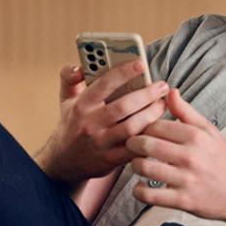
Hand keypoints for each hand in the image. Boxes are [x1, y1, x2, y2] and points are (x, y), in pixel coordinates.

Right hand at [35, 60, 168, 187]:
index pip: (104, 84)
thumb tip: (78, 66)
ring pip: (132, 127)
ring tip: (162, 104)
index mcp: (82, 106)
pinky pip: (135, 147)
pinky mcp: (111, 159)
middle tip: (162, 86)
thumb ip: (70, 78)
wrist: (64, 163)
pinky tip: (159, 127)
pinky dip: (149, 137)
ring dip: (151, 114)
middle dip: (147, 94)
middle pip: (124, 106)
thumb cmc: (72, 125)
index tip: (141, 63)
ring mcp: (102, 143)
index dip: (124, 72)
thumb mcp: (66, 100)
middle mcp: (91, 124)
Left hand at [127, 89, 225, 220]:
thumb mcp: (209, 131)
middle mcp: (190, 156)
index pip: (156, 125)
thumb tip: (170, 91)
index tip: (141, 131)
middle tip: (132, 145)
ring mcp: (186, 179)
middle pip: (146, 144)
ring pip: (144, 168)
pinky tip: (141, 186)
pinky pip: (149, 195)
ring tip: (138, 164)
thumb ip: (186, 112)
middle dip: (133, 144)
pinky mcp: (182, 200)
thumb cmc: (222, 160)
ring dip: (135, 166)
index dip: (143, 126)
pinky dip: (139, 191)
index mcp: (196, 136)